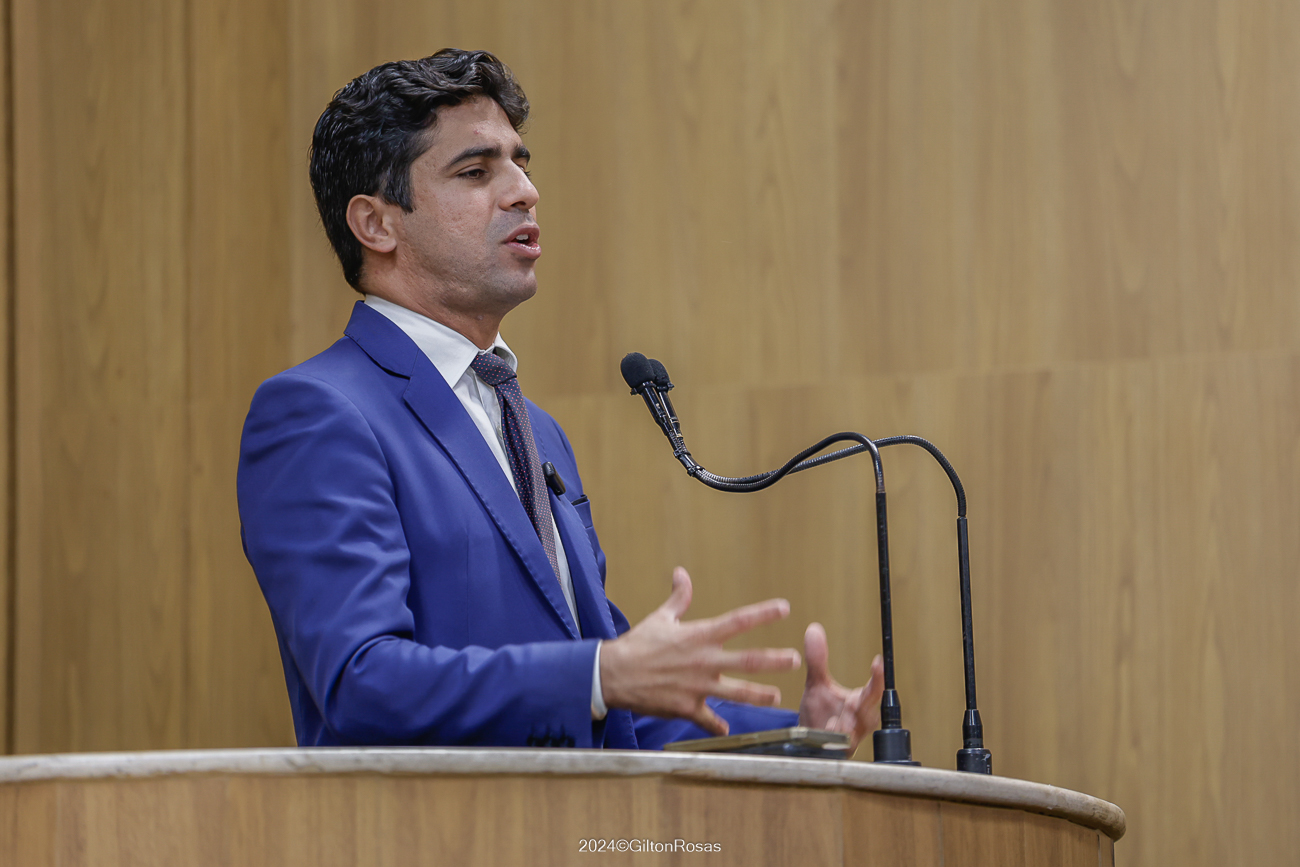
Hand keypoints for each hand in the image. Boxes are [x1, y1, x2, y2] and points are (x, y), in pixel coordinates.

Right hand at [600, 567, 801, 735]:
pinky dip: (718, 726)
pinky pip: (707, 720)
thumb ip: (679, 598)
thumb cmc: (637, 644)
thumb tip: (682, 573)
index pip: (738, 621)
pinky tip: (727, 731)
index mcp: (700, 636)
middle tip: (794, 659)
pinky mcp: (686, 707)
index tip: (785, 608)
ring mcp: (697, 686)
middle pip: (747, 660)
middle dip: (773, 660)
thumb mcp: (661, 618)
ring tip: (777, 698)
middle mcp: (703, 661)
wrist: (613, 674)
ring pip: (737, 692)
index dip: (763, 614)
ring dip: (759, 696)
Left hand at [797, 622, 884, 753]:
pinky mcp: (839, 752)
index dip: (877, 676)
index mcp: (860, 703)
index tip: (878, 661)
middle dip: (862, 708)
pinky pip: (838, 746)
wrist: (809, 741)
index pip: (873, 688)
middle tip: (855, 701)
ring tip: (831, 722)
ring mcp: (851, 738)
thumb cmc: (820, 713)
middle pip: (867, 713)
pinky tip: (824, 734)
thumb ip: (817, 660)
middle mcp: (861, 721)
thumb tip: (814, 629)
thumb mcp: (816, 684)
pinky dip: (831, 739)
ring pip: (851, 732)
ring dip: (842, 727)